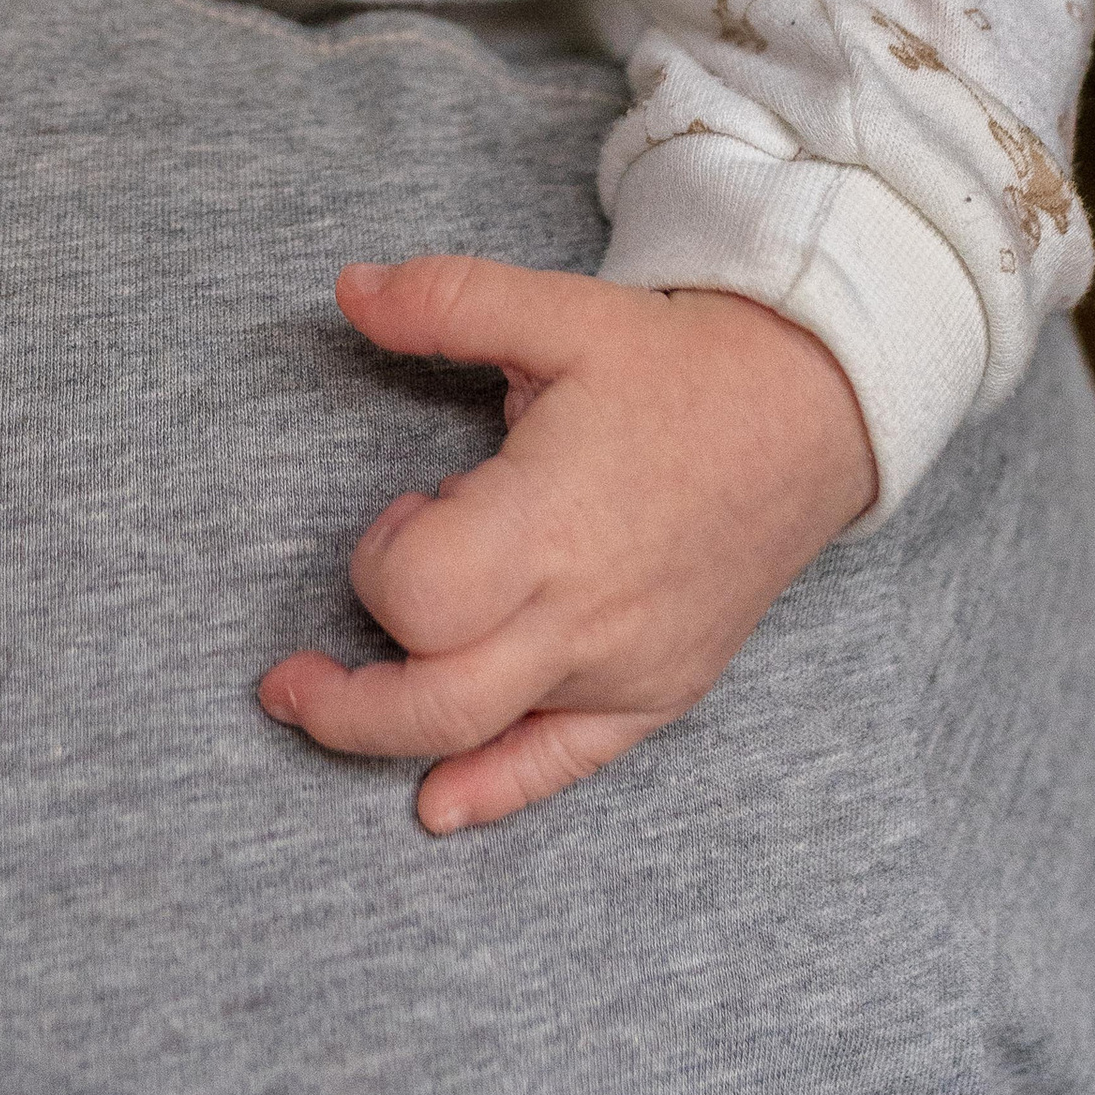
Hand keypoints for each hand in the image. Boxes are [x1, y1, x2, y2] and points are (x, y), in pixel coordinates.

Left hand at [258, 258, 877, 830]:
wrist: (810, 417)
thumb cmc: (678, 367)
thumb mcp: (561, 309)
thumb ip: (446, 301)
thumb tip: (347, 290)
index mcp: (551, 521)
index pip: (422, 595)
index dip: (382, 559)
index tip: (407, 509)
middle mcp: (584, 615)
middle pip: (435, 700)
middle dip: (343, 702)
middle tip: (284, 680)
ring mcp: (623, 667)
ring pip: (485, 740)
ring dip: (396, 731)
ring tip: (334, 707)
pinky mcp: (657, 692)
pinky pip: (566, 766)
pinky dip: (493, 789)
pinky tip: (435, 804)